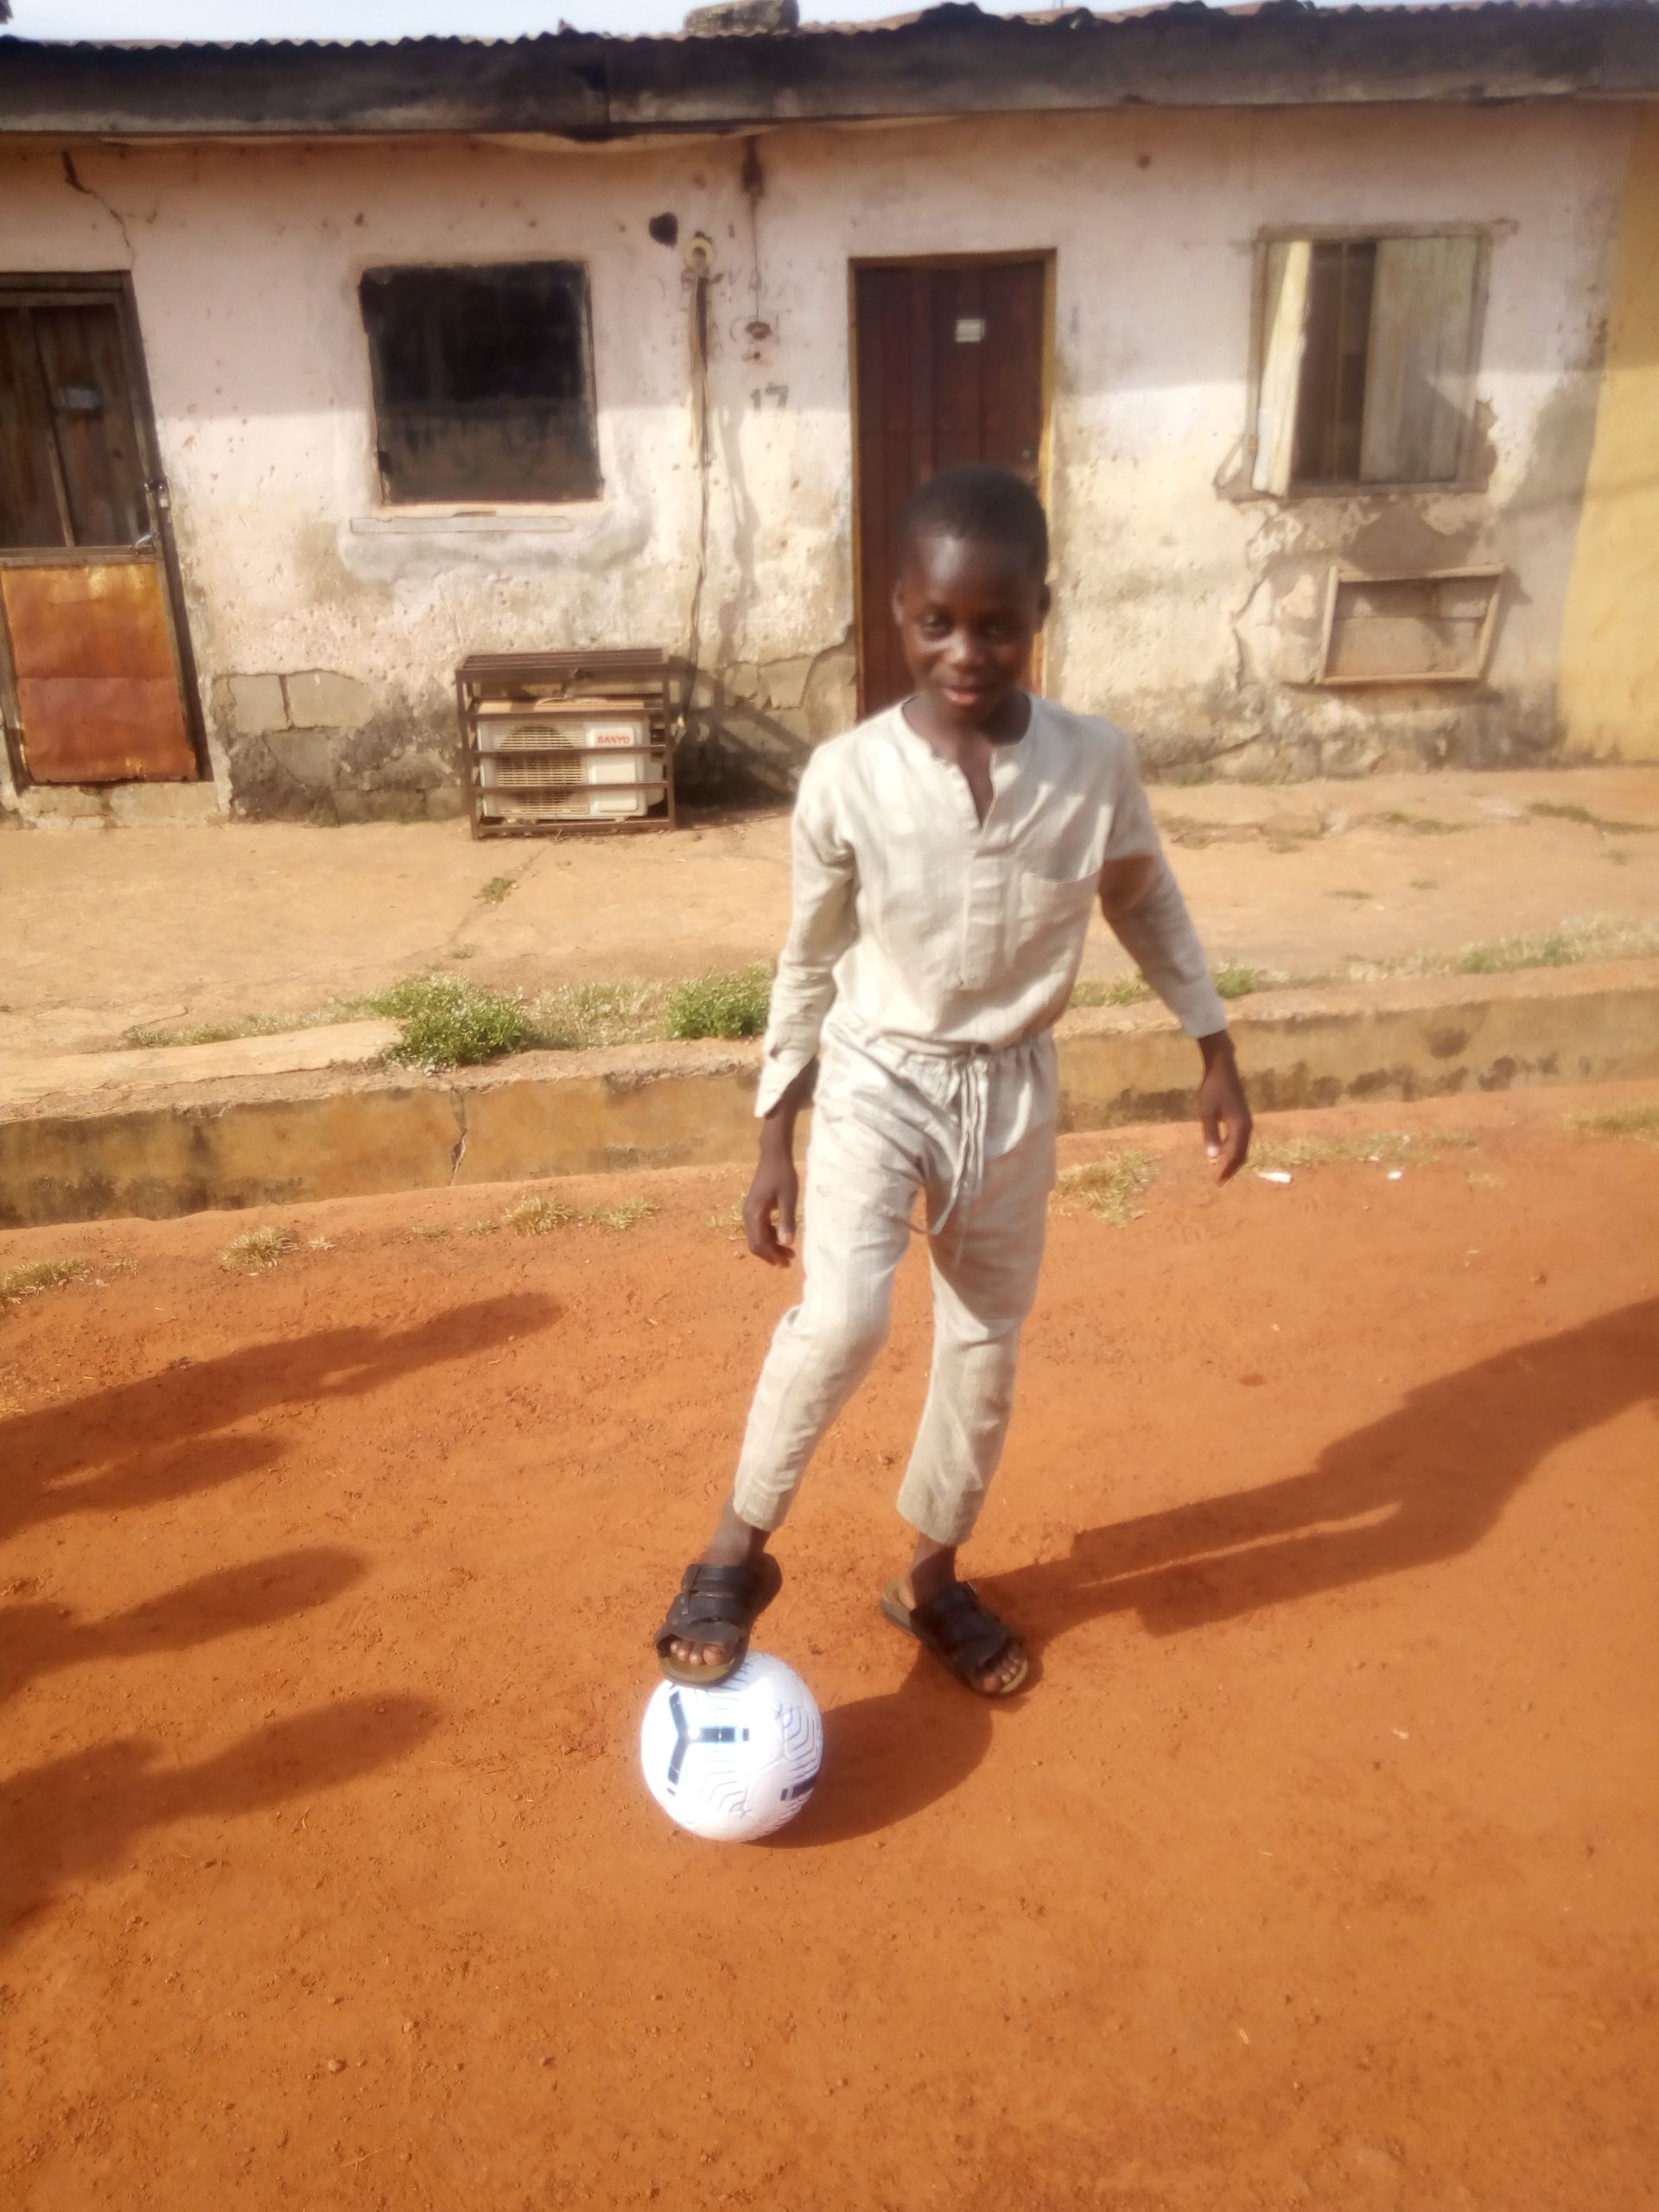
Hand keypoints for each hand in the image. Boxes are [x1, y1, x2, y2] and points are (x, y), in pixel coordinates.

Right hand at [744, 1146, 799, 1266]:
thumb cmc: (783, 1175)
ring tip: (790, 1253)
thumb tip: (787, 1243)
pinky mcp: (756, 1209)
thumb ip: (787, 1220)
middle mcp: (748, 1215)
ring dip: (772, 1247)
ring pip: (758, 1237)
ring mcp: (750, 1212)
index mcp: (754, 1214)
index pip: (759, 1243)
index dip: (772, 1256)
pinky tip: (783, 1237)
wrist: (774, 1156)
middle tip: (789, 1262)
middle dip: (771, 1254)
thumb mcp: (788, 1198)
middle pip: (756, 1243)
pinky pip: (760, 1229)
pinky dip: (771, 1237)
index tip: (786, 1263)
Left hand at [1197, 1032, 1251, 1183]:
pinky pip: (1240, 1140)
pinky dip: (1232, 1150)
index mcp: (1240, 1127)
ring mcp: (1246, 1122)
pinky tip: (1221, 1152)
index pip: (1235, 1155)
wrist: (1223, 1068)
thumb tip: (1212, 1157)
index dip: (1226, 1170)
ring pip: (1242, 1148)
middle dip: (1231, 1169)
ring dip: (1232, 1160)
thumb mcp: (1207, 1112)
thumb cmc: (1213, 1089)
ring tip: (1220, 1170)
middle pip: (1242, 1154)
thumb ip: (1211, 1134)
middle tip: (1219, 1181)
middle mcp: (1247, 1127)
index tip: (1217, 1182)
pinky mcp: (1243, 1118)